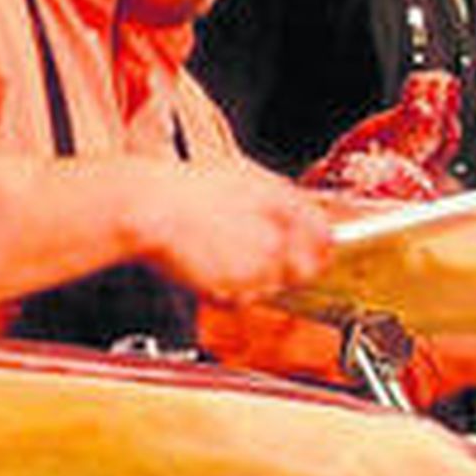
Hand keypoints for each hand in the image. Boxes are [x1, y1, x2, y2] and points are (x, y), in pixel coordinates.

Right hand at [142, 162, 333, 301]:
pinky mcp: (234, 294)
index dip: (319, 246)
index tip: (314, 250)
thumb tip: (300, 208)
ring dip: (258, 278)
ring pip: (274, 287)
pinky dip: (231, 290)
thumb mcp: (244, 176)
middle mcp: (277, 240)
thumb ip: (280, 196)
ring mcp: (257, 270)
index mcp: (284, 206)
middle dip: (291, 267)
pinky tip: (210, 267)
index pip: (326, 238)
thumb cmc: (187, 188)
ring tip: (225, 256)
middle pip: (306, 269)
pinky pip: (243, 300)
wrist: (149, 209)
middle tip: (262, 257)